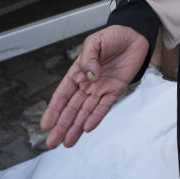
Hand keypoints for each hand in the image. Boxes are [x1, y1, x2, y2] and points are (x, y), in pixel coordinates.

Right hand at [40, 25, 149, 148]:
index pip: (62, 94)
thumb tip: (89, 75)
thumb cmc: (112, 37)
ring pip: (85, 112)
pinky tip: (87, 128)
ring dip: (76, 127)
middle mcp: (87, 84)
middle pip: (71, 108)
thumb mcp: (95, 42)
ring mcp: (100, 89)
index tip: (45, 124)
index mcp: (77, 72)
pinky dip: (96, 117)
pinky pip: (104, 106)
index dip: (53, 109)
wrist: (134, 36)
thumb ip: (89, 58)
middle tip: (52, 142)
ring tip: (67, 142)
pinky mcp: (115, 90)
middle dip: (61, 125)